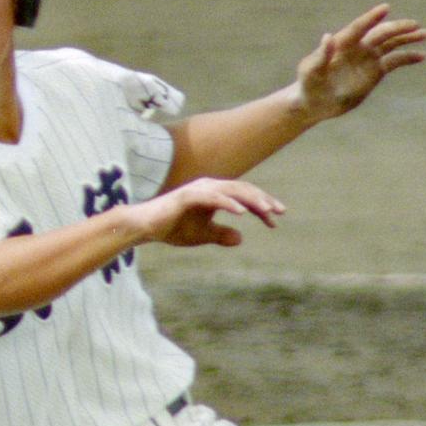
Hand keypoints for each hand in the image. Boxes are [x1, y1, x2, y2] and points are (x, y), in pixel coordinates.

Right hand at [134, 176, 283, 248]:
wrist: (145, 227)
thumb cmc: (172, 228)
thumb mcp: (202, 235)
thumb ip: (221, 235)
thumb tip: (241, 238)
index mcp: (214, 193)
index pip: (244, 196)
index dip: (261, 206)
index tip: (276, 220)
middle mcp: (209, 187)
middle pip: (243, 189)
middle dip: (263, 200)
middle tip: (280, 212)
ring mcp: (199, 189)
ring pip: (232, 190)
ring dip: (250, 200)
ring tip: (266, 211)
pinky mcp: (188, 196)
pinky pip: (213, 198)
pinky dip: (229, 203)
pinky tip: (242, 213)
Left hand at [295, 3, 425, 122]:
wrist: (315, 103)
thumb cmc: (308, 85)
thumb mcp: (311, 72)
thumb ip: (320, 55)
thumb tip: (328, 36)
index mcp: (342, 43)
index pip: (359, 27)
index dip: (371, 18)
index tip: (385, 8)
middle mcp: (358, 47)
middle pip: (380, 33)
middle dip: (397, 28)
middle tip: (415, 25)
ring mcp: (368, 58)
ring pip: (391, 44)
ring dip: (406, 38)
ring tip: (424, 33)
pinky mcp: (375, 71)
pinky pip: (394, 61)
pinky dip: (407, 58)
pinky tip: (422, 56)